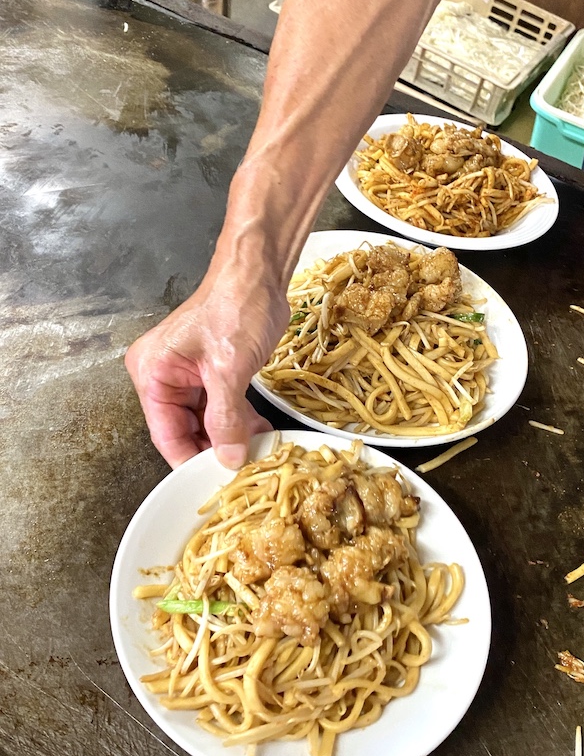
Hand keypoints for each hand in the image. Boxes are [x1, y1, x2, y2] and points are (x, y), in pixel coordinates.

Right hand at [125, 257, 289, 469]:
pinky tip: (260, 434)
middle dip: (213, 451)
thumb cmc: (235, 307)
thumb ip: (225, 417)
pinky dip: (239, 422)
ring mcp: (189, 376)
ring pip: (206, 422)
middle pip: (185, 431)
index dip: (188, 460)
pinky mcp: (213, 373)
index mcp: (152, 373)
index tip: (212, 484)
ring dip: (230, 438)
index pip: (165, 433)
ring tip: (256, 455)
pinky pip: (222, 408)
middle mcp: (164, 377)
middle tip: (240, 472)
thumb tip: (229, 459)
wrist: (259, 271)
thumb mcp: (228, 368)